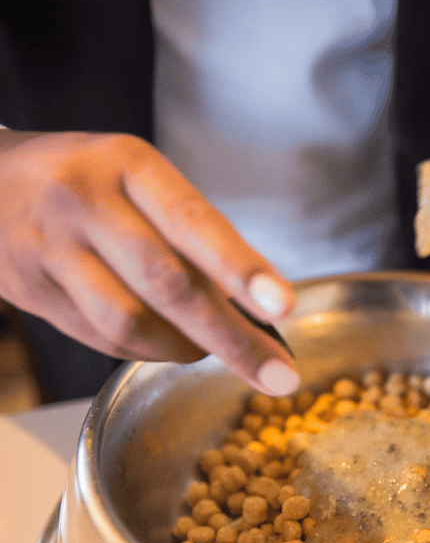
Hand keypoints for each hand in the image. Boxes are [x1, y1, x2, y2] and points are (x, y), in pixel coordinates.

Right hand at [0, 129, 298, 394]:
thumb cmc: (91, 181)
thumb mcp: (142, 178)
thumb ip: (193, 233)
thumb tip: (254, 305)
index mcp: (128, 166)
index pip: (194, 222)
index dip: (241, 269)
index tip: (283, 307)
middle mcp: (85, 203)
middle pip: (167, 284)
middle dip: (232, 339)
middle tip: (279, 376)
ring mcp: (52, 250)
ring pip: (130, 322)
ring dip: (187, 350)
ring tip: (216, 352)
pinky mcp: (33, 292)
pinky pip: (103, 340)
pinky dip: (148, 352)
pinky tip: (170, 346)